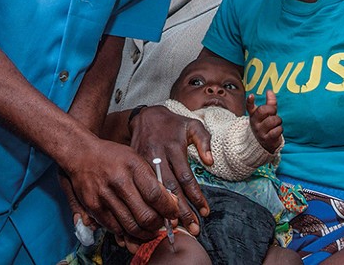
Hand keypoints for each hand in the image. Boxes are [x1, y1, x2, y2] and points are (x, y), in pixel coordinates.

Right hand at [60, 133, 178, 241]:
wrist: (82, 154)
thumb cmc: (114, 156)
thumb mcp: (137, 159)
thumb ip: (153, 180)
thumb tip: (171, 203)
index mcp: (133, 166)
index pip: (155, 195)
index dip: (168, 209)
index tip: (173, 213)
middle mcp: (119, 181)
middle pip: (145, 215)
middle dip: (158, 224)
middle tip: (161, 223)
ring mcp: (104, 196)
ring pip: (131, 226)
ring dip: (144, 233)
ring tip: (150, 229)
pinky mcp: (94, 207)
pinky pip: (115, 228)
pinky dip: (127, 232)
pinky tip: (133, 227)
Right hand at [129, 105, 211, 234]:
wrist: (145, 116)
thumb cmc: (173, 123)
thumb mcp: (193, 124)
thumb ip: (204, 140)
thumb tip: (210, 161)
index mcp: (173, 147)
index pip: (186, 177)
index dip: (196, 196)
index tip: (205, 212)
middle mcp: (157, 156)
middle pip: (171, 189)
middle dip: (183, 211)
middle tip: (193, 228)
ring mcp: (142, 162)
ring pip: (154, 192)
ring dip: (164, 212)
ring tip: (175, 228)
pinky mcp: (133, 167)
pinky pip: (139, 189)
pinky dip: (147, 205)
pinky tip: (154, 218)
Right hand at [247, 91, 282, 153]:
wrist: (264, 144)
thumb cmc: (266, 126)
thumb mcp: (267, 114)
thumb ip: (269, 103)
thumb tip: (269, 91)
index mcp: (254, 115)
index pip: (249, 107)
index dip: (250, 101)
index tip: (252, 96)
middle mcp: (255, 123)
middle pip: (262, 111)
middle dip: (271, 109)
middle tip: (274, 112)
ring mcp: (260, 131)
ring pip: (271, 121)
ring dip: (278, 120)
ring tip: (277, 123)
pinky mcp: (266, 139)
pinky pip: (276, 131)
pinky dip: (279, 129)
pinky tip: (278, 130)